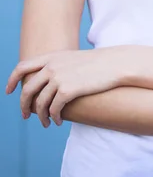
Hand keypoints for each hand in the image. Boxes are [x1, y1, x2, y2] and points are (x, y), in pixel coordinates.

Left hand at [5, 46, 130, 127]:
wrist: (113, 64)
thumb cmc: (96, 63)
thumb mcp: (72, 59)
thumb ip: (57, 66)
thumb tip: (45, 82)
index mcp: (51, 57)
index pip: (22, 67)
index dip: (11, 80)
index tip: (8, 92)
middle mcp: (51, 66)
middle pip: (27, 90)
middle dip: (24, 106)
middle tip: (27, 116)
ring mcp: (58, 78)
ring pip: (40, 103)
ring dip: (41, 117)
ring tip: (47, 123)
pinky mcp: (67, 90)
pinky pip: (54, 109)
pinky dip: (54, 118)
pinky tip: (59, 121)